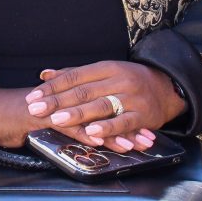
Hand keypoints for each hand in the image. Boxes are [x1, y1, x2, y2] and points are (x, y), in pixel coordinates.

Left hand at [25, 61, 186, 151]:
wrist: (167, 87)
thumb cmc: (129, 80)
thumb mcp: (103, 72)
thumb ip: (74, 75)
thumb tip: (45, 75)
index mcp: (106, 67)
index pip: (74, 76)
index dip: (53, 86)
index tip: (33, 95)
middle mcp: (118, 80)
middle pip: (83, 91)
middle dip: (57, 101)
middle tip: (36, 109)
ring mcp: (131, 97)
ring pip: (100, 105)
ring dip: (77, 113)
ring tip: (57, 119)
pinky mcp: (142, 115)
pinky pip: (122, 122)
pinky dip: (106, 128)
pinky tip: (91, 132)